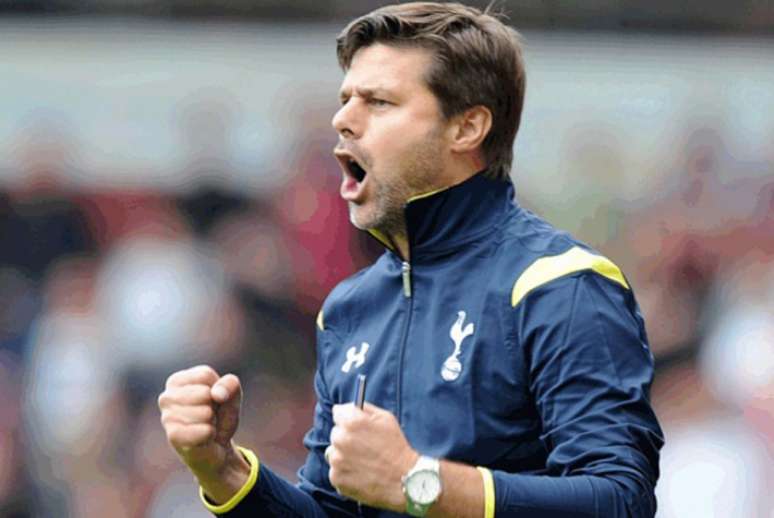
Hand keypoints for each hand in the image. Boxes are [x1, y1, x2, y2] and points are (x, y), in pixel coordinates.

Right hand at [158, 365, 248, 501]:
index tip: (214, 399)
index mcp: (177, 381)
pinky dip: (211, 434)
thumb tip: (216, 394)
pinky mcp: (174, 436)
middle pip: (204, 393)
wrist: (217, 447)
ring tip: (206, 426)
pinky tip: (204, 437)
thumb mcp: (231, 395)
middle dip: (215, 406)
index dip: (218, 389)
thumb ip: (229, 384)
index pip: (205, 375)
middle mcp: (167, 396)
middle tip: (210, 416)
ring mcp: (167, 417)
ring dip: (213, 422)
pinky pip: (203, 431)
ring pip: (205, 413)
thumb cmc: (220, 415)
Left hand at [326, 403, 417, 511]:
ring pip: (334, 452)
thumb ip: (365, 409)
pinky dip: (345, 472)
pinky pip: (336, 470)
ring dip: (343, 455)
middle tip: (362, 445)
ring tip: (363, 461)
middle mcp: (341, 439)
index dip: (347, 417)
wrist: (403, 478)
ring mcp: (337, 460)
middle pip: (336, 432)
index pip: (338, 412)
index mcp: (352, 422)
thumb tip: (351, 406)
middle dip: (346, 436)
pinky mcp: (336, 478)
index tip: (352, 423)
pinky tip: (360, 473)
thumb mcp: (386, 418)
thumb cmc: (396, 447)